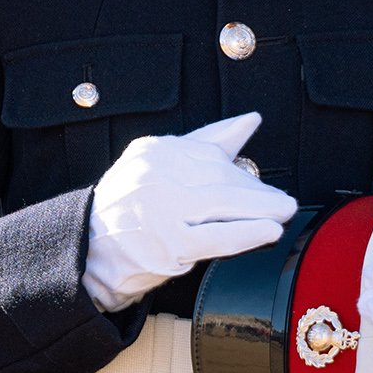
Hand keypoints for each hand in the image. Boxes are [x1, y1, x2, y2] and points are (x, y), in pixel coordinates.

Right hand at [82, 112, 297, 312]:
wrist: (87, 252)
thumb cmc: (127, 208)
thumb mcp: (155, 165)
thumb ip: (203, 142)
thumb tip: (250, 120)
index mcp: (154, 151)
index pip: (210, 155)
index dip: (242, 171)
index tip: (263, 184)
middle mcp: (155, 175)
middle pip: (221, 178)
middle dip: (258, 192)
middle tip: (284, 202)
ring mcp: (161, 210)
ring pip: (224, 204)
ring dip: (262, 209)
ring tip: (283, 212)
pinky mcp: (168, 244)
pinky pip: (218, 236)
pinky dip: (248, 233)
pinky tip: (269, 230)